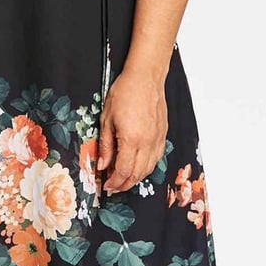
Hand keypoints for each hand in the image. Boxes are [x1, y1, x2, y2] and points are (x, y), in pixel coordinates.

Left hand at [98, 66, 167, 194]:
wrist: (145, 77)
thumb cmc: (124, 92)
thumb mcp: (107, 118)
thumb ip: (105, 145)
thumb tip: (102, 165)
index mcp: (131, 139)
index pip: (124, 171)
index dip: (114, 182)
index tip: (106, 186)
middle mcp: (148, 143)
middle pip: (138, 174)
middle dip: (124, 184)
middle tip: (113, 188)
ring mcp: (157, 139)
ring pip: (149, 168)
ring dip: (136, 178)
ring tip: (124, 179)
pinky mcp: (163, 134)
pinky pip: (156, 158)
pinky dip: (147, 167)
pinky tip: (138, 166)